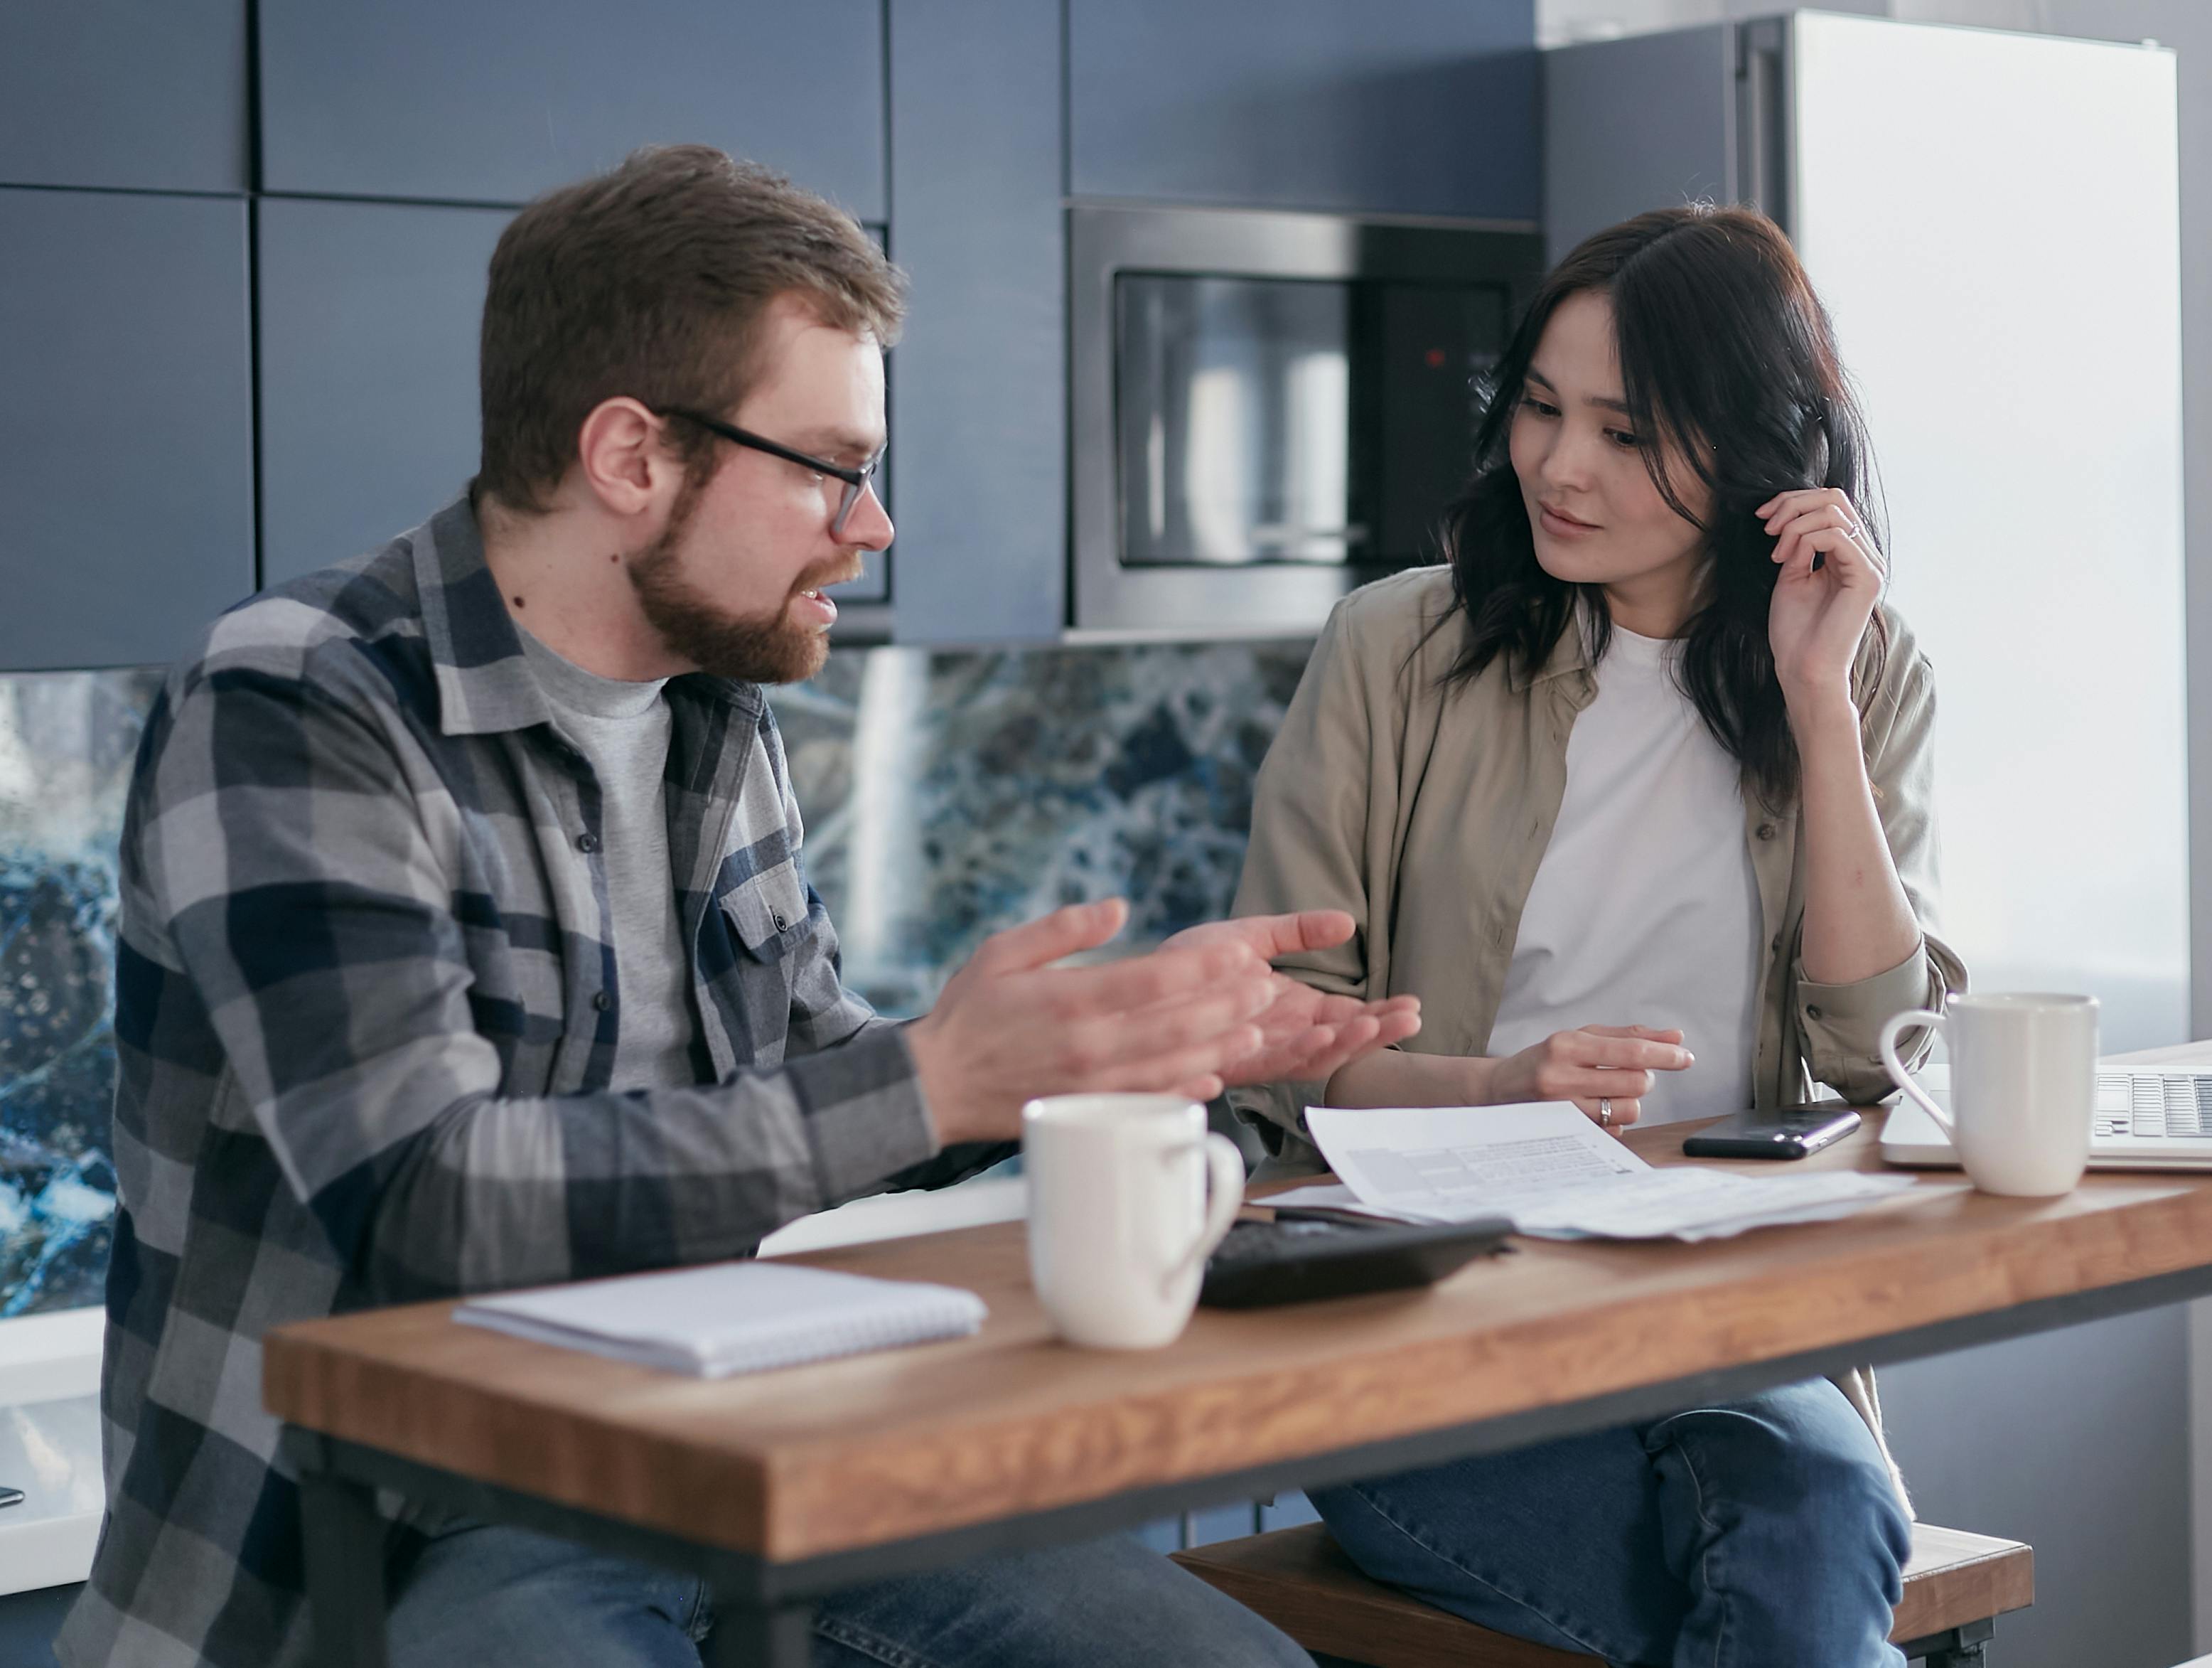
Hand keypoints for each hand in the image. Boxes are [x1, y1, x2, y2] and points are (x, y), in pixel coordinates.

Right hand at [906, 899, 1275, 1144]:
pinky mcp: (1088, 1111)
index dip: (1204, 966)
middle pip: (1175, 1023)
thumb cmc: (968, 1014)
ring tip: (1256, 1030)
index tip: (1240, 953)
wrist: (935, 1085)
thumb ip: (1062, 929)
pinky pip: (1147, 1101)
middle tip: (1266, 988)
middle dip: (1228, 1005)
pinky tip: (1214, 1078)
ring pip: (1171, 1065)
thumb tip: (1117, 908)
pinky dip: (1184, 1091)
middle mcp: (1088, 1044)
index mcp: (1070, 1000)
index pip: (1153, 980)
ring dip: (1219, 1047)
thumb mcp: (1002, 952)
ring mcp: (1091, 1084)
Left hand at [1160, 910, 1422, 1085]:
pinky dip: (1294, 1051)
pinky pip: (1265, 1062)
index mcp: (1291, 1010)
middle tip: (1407, 1020)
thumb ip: (1299, 931)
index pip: (1347, 1017)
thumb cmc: (1191, 962)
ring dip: (1341, 1044)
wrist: (1134, 980)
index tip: (1412, 1004)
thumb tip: (1349, 922)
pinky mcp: (1225, 1060)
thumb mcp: (1253, 938)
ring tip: (1368, 1026)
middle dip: (1373, 1033)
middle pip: (1337, 1043)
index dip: (1380, 1015)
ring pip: (1308, 1057)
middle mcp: (1277, 1037)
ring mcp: (1254, 1052)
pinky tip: (1317, 1035)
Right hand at [1482, 1024, 1692, 1134]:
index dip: (1664, 1055)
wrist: (1499, 1089)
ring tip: (1611, 1092)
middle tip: (1628, 1075)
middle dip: (1644, 1078)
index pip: (1630, 1051)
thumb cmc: (1547, 1059)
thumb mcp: (1581, 1037)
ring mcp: (1562, 1107)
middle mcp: (1561, 1075)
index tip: (1686, 1057)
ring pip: (1629, 1109)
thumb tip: (1675, 1037)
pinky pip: (1614, 1129)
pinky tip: (1595, 1108)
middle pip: (1636, 1082)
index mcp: (1567, 1044)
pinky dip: (1615, 1119)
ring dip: (1631, 1101)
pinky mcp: (1566, 1130)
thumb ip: (1628, 1036)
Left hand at [1761, 488, 1886, 710]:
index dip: (1793, 500)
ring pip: (1833, 513)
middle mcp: (1866, 555)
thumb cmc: (1795, 630)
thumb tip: (1792, 514)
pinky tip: (1787, 561)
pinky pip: (1836, 536)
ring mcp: (1870, 565)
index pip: (1831, 502)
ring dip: (1794, 525)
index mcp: (1850, 553)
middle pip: (1835, 498)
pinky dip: (1804, 540)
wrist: (1803, 669)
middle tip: (1766, 527)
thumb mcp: (1791, 574)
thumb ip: (1798, 543)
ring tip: (1775, 552)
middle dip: (1792, 504)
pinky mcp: (1868, 577)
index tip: (1762, 517)